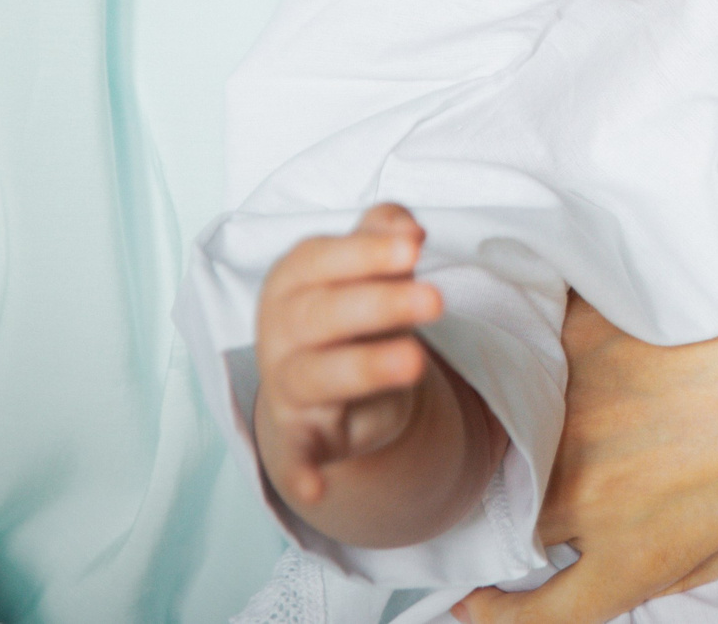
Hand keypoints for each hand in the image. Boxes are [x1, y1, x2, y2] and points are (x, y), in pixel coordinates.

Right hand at [255, 204, 499, 549]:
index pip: (321, 259)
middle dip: (379, 305)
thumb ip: (385, 235)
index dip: (366, 252)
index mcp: (294, 279)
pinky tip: (318, 489)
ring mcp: (285, 386)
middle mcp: (281, 330)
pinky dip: (300, 475)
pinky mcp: (297, 437)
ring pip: (317, 376)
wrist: (327, 387)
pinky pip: (294, 457)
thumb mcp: (369, 267)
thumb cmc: (351, 312)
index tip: (416, 246)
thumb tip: (407, 227)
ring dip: (364, 368)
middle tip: (437, 300)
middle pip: (322, 316)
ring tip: (416, 361)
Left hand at [454, 235, 717, 623]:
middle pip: (510, 433)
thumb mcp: (707, 263)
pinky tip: (474, 604)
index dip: (510, 362)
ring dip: (515, 501)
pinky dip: (506, 612)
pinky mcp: (646, 557)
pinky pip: (551, 611)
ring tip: (514, 496)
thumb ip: (637, 274)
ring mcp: (605, 491)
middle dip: (515, 431)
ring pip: (521, 507)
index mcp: (588, 331)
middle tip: (535, 427)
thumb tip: (591, 262)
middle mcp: (578, 408)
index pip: (509, 351)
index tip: (515, 357)